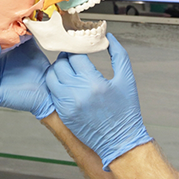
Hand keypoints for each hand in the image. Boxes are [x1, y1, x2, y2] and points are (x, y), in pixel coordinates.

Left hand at [46, 33, 152, 170]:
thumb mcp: (127, 79)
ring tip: (69, 68)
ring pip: (52, 77)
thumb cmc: (126, 111)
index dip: (77, 49)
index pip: (75, 57)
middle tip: (74, 56)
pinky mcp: (63, 114)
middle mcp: (77, 94)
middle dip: (67, 57)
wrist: (121, 141)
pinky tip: (67, 82)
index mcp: (94, 83)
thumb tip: (108, 37)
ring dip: (58, 69)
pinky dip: (57, 83)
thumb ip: (119, 54)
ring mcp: (67, 105)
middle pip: (61, 65)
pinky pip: (52, 92)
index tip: (81, 46)